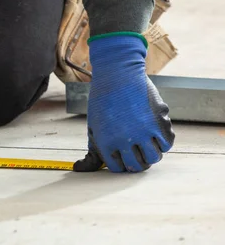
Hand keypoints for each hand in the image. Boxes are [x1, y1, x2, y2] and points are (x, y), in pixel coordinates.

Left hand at [73, 34, 175, 172]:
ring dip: (151, 154)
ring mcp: (143, 131)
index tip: (123, 156)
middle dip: (137, 162)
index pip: (118, 168)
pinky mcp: (159, 121)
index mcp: (105, 142)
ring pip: (154, 157)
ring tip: (146, 144)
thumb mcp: (93, 127)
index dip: (121, 164)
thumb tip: (78, 169)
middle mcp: (125, 139)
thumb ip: (91, 152)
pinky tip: (155, 134)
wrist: (118, 75)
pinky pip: (167, 143)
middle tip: (137, 152)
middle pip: (137, 166)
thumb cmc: (103, 102)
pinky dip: (163, 142)